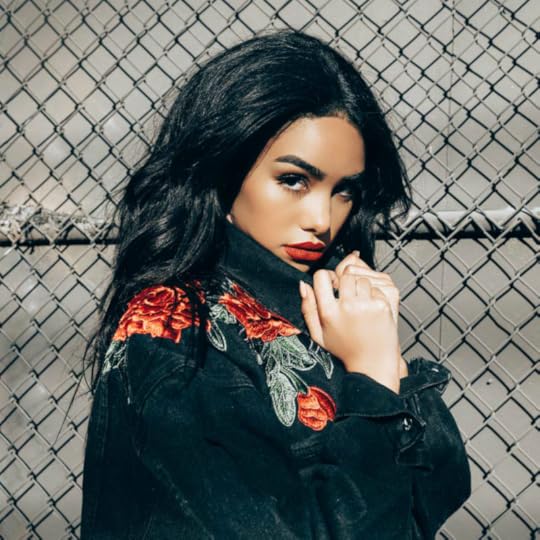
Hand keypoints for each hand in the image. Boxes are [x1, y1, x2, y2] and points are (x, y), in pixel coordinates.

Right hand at [299, 251, 405, 391]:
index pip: (322, 276)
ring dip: (361, 288)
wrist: (372, 364)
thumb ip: (308, 308)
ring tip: (361, 305)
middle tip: (349, 297)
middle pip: (345, 276)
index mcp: (328, 312)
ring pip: (362, 280)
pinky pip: (376, 289)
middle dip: (346, 283)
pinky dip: (375, 296)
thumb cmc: (344, 350)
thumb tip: (303, 284)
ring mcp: (366, 306)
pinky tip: (372, 311)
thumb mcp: (318, 334)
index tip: (332, 285)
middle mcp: (347, 307)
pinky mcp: (382, 306)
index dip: (327, 278)